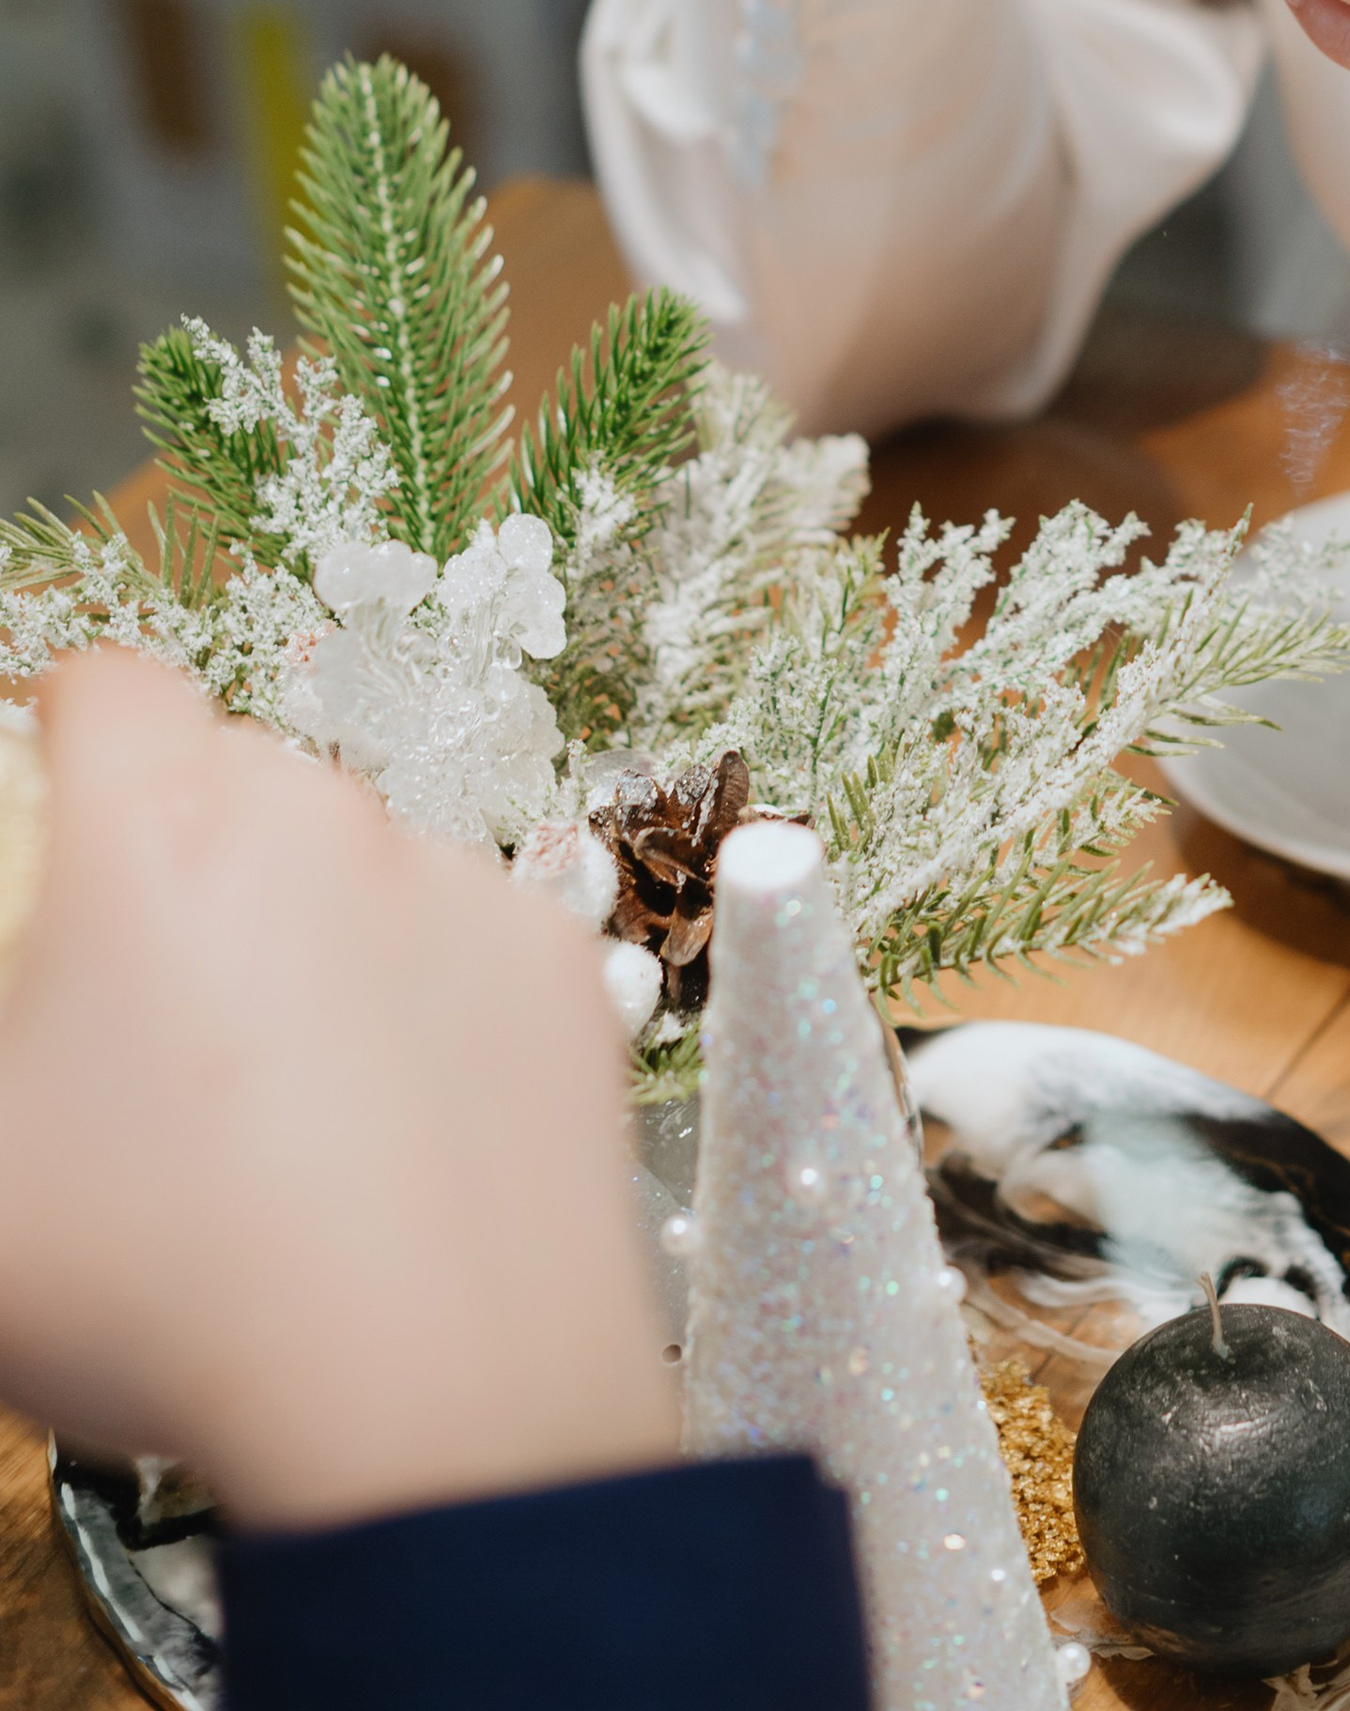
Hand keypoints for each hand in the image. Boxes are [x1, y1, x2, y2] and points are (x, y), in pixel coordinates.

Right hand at [0, 654, 676, 1530]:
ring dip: (310, 936)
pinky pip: (467, 942)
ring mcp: (460, 884)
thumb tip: (32, 1017)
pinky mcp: (559, 964)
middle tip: (148, 1017)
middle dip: (183, 862)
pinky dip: (428, 1003)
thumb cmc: (173, 1291)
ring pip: (356, 863)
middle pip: (235, 777)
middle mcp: (324, 820)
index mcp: (159, 835)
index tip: (54, 806)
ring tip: (274, 1108)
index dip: (67, 735)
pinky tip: (391, 1132)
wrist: (433, 1399)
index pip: (105, 687)